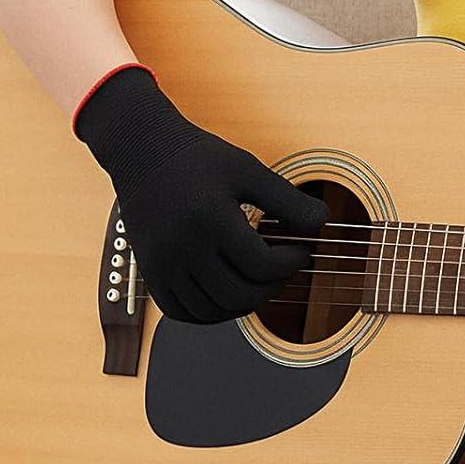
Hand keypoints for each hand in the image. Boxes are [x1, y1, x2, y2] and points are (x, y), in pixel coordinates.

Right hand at [75, 65, 330, 323]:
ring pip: (212, 311)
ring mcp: (161, 264)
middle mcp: (182, 247)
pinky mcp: (149, 271)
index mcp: (211, 220)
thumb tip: (322, 223)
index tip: (301, 248)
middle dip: (273, 287)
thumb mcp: (248, 169)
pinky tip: (228, 293)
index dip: (291, 262)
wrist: (142, 151)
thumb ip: (287, 199)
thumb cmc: (200, 157)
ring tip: (260, 280)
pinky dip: (210, 312)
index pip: (263, 265)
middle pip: (240, 295)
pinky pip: (181, 312)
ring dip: (244, 303)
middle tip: (284, 268)